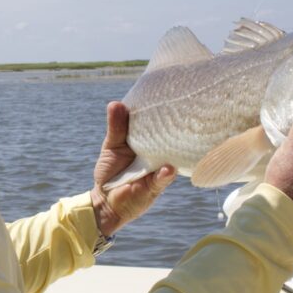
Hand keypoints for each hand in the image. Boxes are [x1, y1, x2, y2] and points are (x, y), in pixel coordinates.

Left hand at [91, 101, 176, 236]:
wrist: (107, 201)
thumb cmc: (111, 171)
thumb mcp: (112, 146)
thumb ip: (116, 128)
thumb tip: (115, 103)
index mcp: (148, 140)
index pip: (160, 123)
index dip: (165, 110)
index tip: (171, 92)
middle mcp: (158, 153)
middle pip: (171, 138)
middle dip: (178, 127)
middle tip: (185, 110)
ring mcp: (159, 169)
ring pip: (172, 158)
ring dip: (175, 151)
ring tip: (180, 139)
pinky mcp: (156, 186)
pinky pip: (163, 179)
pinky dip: (165, 174)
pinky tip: (167, 168)